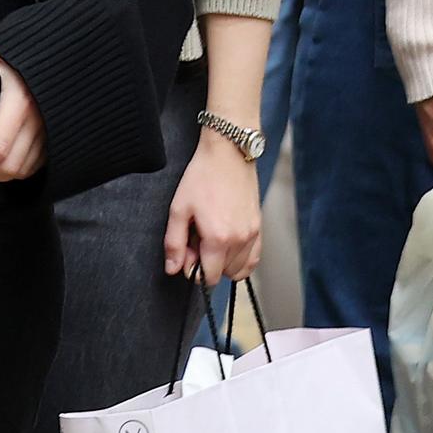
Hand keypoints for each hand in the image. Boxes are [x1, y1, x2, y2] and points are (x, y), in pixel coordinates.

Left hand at [0, 43, 46, 184]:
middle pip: (11, 165)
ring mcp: (50, 128)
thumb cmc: (19, 51)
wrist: (58, 50)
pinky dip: (18, 170)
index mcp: (19, 102)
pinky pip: (38, 163)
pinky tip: (1, 165)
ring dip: (0, 177)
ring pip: (24, 169)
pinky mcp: (56, 133)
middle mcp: (38, 119)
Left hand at [165, 128, 262, 279]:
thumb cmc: (201, 177)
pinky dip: (240, 259)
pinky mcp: (260, 228)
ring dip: (223, 261)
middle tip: (196, 240)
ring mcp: (253, 235)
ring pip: (239, 269)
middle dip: (207, 264)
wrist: (228, 155)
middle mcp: (240, 240)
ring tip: (211, 237)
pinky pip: (254, 259)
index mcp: (218, 238)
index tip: (186, 254)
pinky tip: (227, 245)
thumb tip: (173, 270)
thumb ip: (175, 243)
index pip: (209, 277)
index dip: (193, 271)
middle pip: (224, 274)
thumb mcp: (179, 209)